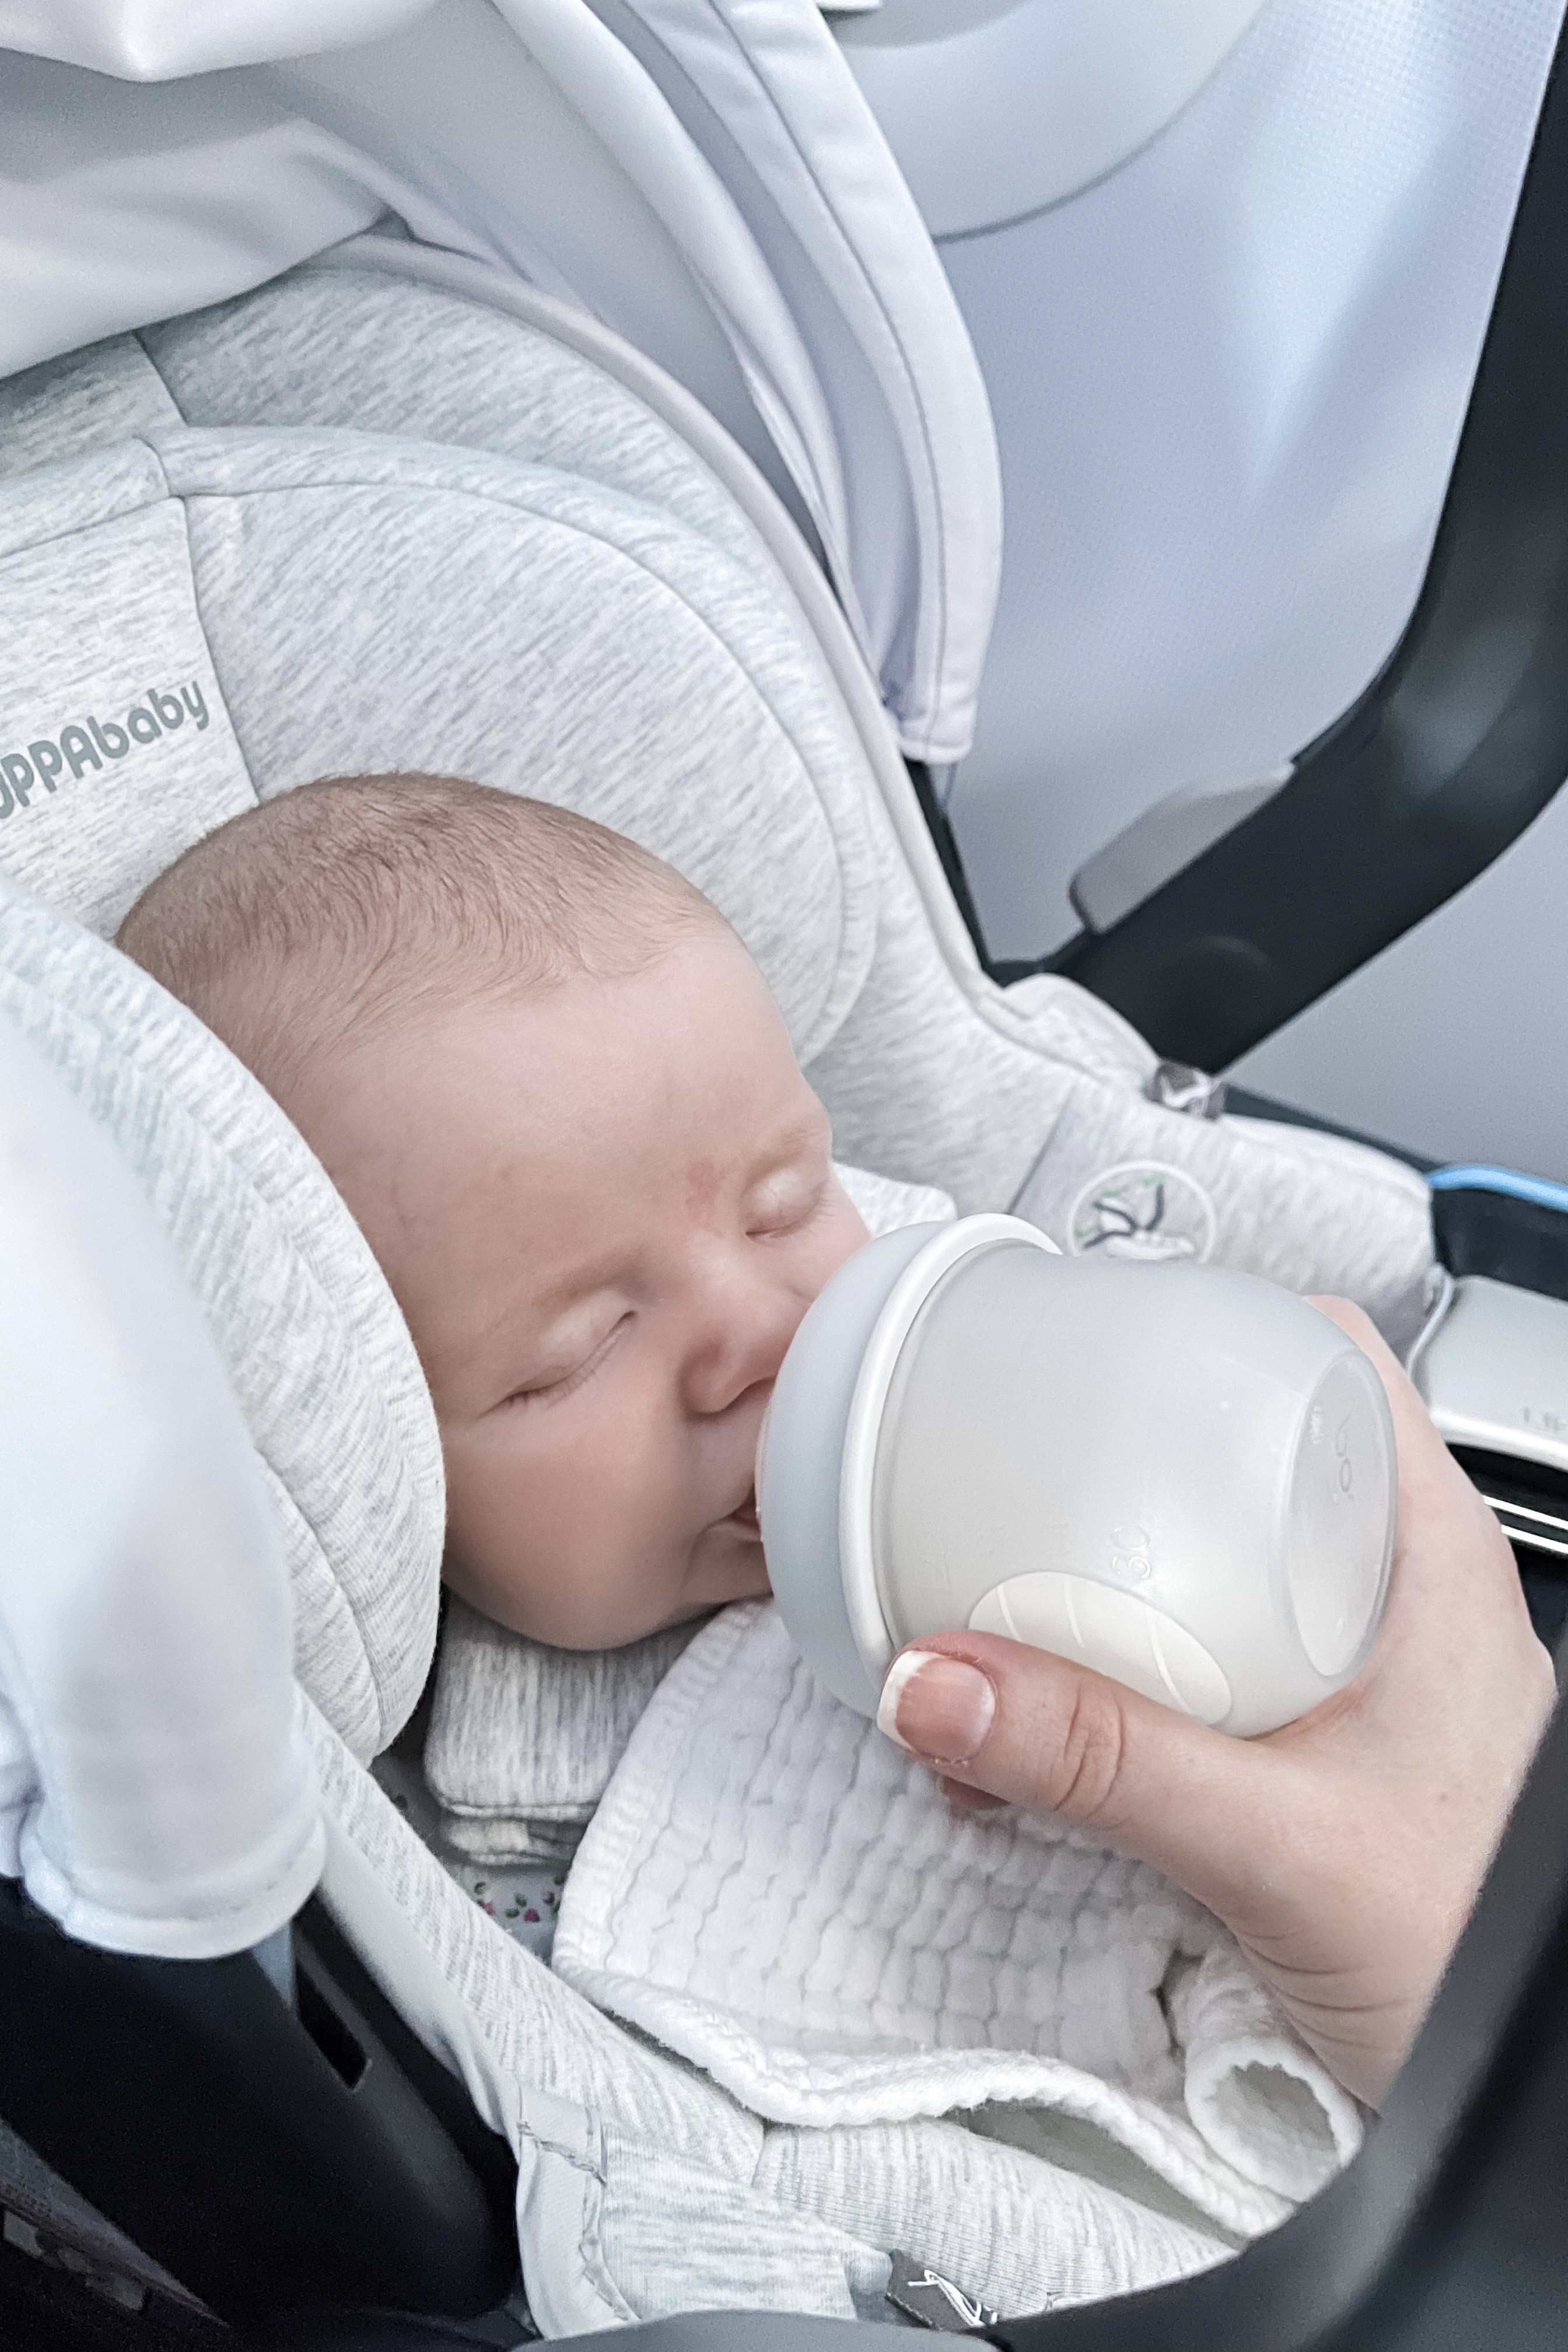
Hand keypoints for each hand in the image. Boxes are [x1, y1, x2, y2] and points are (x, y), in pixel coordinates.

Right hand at [875, 1301, 1556, 2105]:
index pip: (1328, 1357)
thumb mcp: (1280, 1841)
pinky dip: (1099, 1691)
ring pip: (1202, 1572)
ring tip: (987, 1603)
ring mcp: (1344, 1684)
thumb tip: (944, 1677)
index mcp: (1427, 1562)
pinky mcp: (1298, 1762)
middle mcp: (1389, 1603)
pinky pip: (1184, 1679)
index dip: (1213, 1311)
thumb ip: (1103, 1764)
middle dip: (1112, 1456)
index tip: (1095, 1322)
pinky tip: (1033, 1735)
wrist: (1520, 2106)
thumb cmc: (1490, 1959)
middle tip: (1006, 1460)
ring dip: (1090, 1587)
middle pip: (1238, 1457)